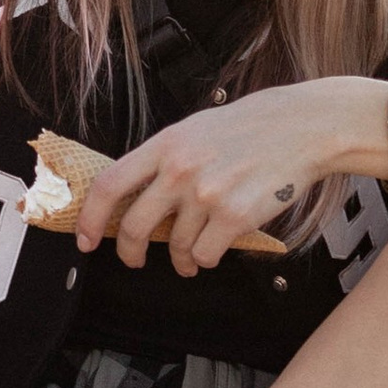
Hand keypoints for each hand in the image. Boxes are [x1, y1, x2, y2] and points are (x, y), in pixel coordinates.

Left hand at [78, 79, 387, 275]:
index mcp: (165, 145)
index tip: (86, 238)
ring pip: (177, 247)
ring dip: (182, 258)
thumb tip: (130, 194)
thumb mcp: (195, 130)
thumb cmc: (249, 128)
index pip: (109, 186)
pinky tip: (217, 245)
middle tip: (134, 259)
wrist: (301, 128)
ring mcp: (207, 195)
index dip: (90, 218)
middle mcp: (180, 170)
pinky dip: (208, 258)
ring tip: (192, 254)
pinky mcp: (235, 217)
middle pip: (134, 227)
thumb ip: (163, 159)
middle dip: (129, 252)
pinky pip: (206, 255)